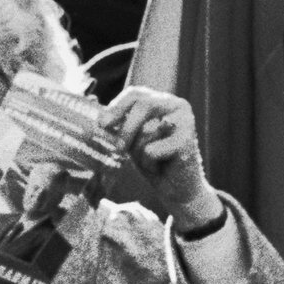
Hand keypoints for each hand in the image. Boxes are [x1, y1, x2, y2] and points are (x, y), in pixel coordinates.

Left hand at [100, 85, 221, 230]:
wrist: (178, 189)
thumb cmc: (154, 160)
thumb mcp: (134, 138)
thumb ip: (122, 124)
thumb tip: (96, 113)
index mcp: (163, 100)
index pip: (136, 94)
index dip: (117, 106)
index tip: (102, 123)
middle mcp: (177, 105)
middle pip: (143, 105)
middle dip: (126, 129)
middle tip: (119, 149)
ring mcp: (185, 121)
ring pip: (147, 130)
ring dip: (140, 152)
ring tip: (151, 160)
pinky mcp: (187, 141)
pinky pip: (153, 150)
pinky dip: (150, 164)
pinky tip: (162, 167)